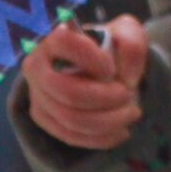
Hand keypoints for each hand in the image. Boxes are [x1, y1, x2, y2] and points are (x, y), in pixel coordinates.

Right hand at [20, 15, 149, 150]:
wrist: (99, 68)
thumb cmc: (110, 47)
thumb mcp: (128, 34)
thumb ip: (132, 45)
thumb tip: (126, 79)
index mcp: (54, 38)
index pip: (64, 43)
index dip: (93, 58)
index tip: (111, 68)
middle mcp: (37, 66)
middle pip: (69, 92)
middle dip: (105, 98)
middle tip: (127, 95)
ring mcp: (37, 95)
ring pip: (72, 119)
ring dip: (108, 121)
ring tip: (131, 113)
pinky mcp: (44, 119)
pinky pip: (71, 136)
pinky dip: (101, 137)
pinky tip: (120, 131)